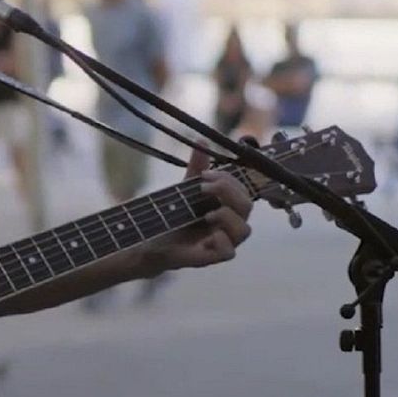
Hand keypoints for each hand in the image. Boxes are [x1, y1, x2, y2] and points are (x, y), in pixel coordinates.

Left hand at [148, 147, 253, 271]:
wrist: (150, 239)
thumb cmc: (173, 214)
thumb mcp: (184, 188)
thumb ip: (196, 168)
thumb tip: (202, 139)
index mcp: (227, 206)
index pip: (243, 190)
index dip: (229, 179)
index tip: (205, 174)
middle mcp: (229, 224)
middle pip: (247, 206)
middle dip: (228, 192)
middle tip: (204, 187)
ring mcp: (222, 241)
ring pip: (244, 231)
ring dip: (228, 217)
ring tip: (207, 213)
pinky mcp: (210, 257)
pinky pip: (228, 253)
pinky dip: (221, 241)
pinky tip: (207, 235)